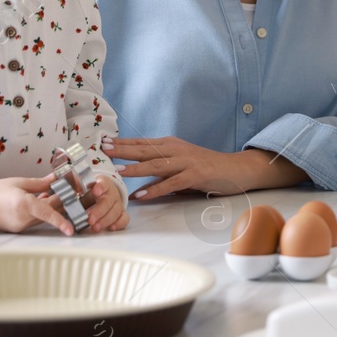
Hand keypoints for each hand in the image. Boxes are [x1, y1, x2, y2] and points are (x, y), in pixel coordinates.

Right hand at [0, 176, 74, 234]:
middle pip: (49, 212)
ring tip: (50, 193)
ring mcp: (19, 226)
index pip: (47, 213)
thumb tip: (57, 179)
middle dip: (60, 202)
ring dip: (50, 207)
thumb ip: (41, 183)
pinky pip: (34, 220)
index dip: (61, 220)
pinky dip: (40, 212)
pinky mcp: (17, 229)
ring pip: (43, 217)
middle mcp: (22, 218)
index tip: (71, 229)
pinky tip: (38, 201)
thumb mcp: (19, 182)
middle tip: (69, 190)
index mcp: (23, 204)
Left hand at [82, 177, 128, 231]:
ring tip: (95, 227)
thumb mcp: (83, 188)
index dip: (100, 187)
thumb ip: (77, 188)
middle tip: (90, 219)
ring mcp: (118, 203)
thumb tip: (73, 189)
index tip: (95, 191)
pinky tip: (111, 228)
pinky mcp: (122, 213)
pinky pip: (124, 218)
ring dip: (105, 220)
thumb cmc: (90, 192)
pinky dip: (119, 223)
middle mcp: (112, 193)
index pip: (103, 183)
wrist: (101, 194)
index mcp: (103, 184)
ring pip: (116, 211)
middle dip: (99, 211)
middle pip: (108, 201)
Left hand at [104, 137, 250, 199]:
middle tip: (103, 150)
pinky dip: (155, 189)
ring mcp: (186, 162)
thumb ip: (160, 168)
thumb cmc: (205, 167)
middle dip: (122, 150)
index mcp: (170, 145)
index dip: (122, 142)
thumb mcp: (180, 162)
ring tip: (118, 172)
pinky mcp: (195, 175)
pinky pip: (171, 183)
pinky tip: (142, 194)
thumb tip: (138, 177)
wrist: (234, 168)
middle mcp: (176, 150)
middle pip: (144, 149)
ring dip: (136, 168)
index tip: (102, 141)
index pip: (141, 142)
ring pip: (156, 164)